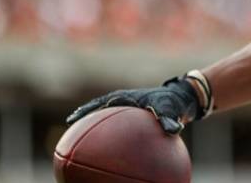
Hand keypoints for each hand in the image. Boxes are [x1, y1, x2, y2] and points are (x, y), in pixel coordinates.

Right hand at [66, 77, 202, 133]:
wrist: (182, 99)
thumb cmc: (175, 102)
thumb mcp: (172, 109)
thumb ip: (170, 120)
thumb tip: (174, 130)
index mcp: (127, 97)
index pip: (102, 103)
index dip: (86, 111)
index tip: (72, 120)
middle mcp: (123, 102)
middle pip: (97, 111)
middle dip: (83, 119)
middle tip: (67, 131)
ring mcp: (125, 110)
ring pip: (104, 119)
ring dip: (92, 128)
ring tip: (77, 144)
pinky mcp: (131, 118)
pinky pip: (116, 128)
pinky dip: (109, 138)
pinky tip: (106, 155)